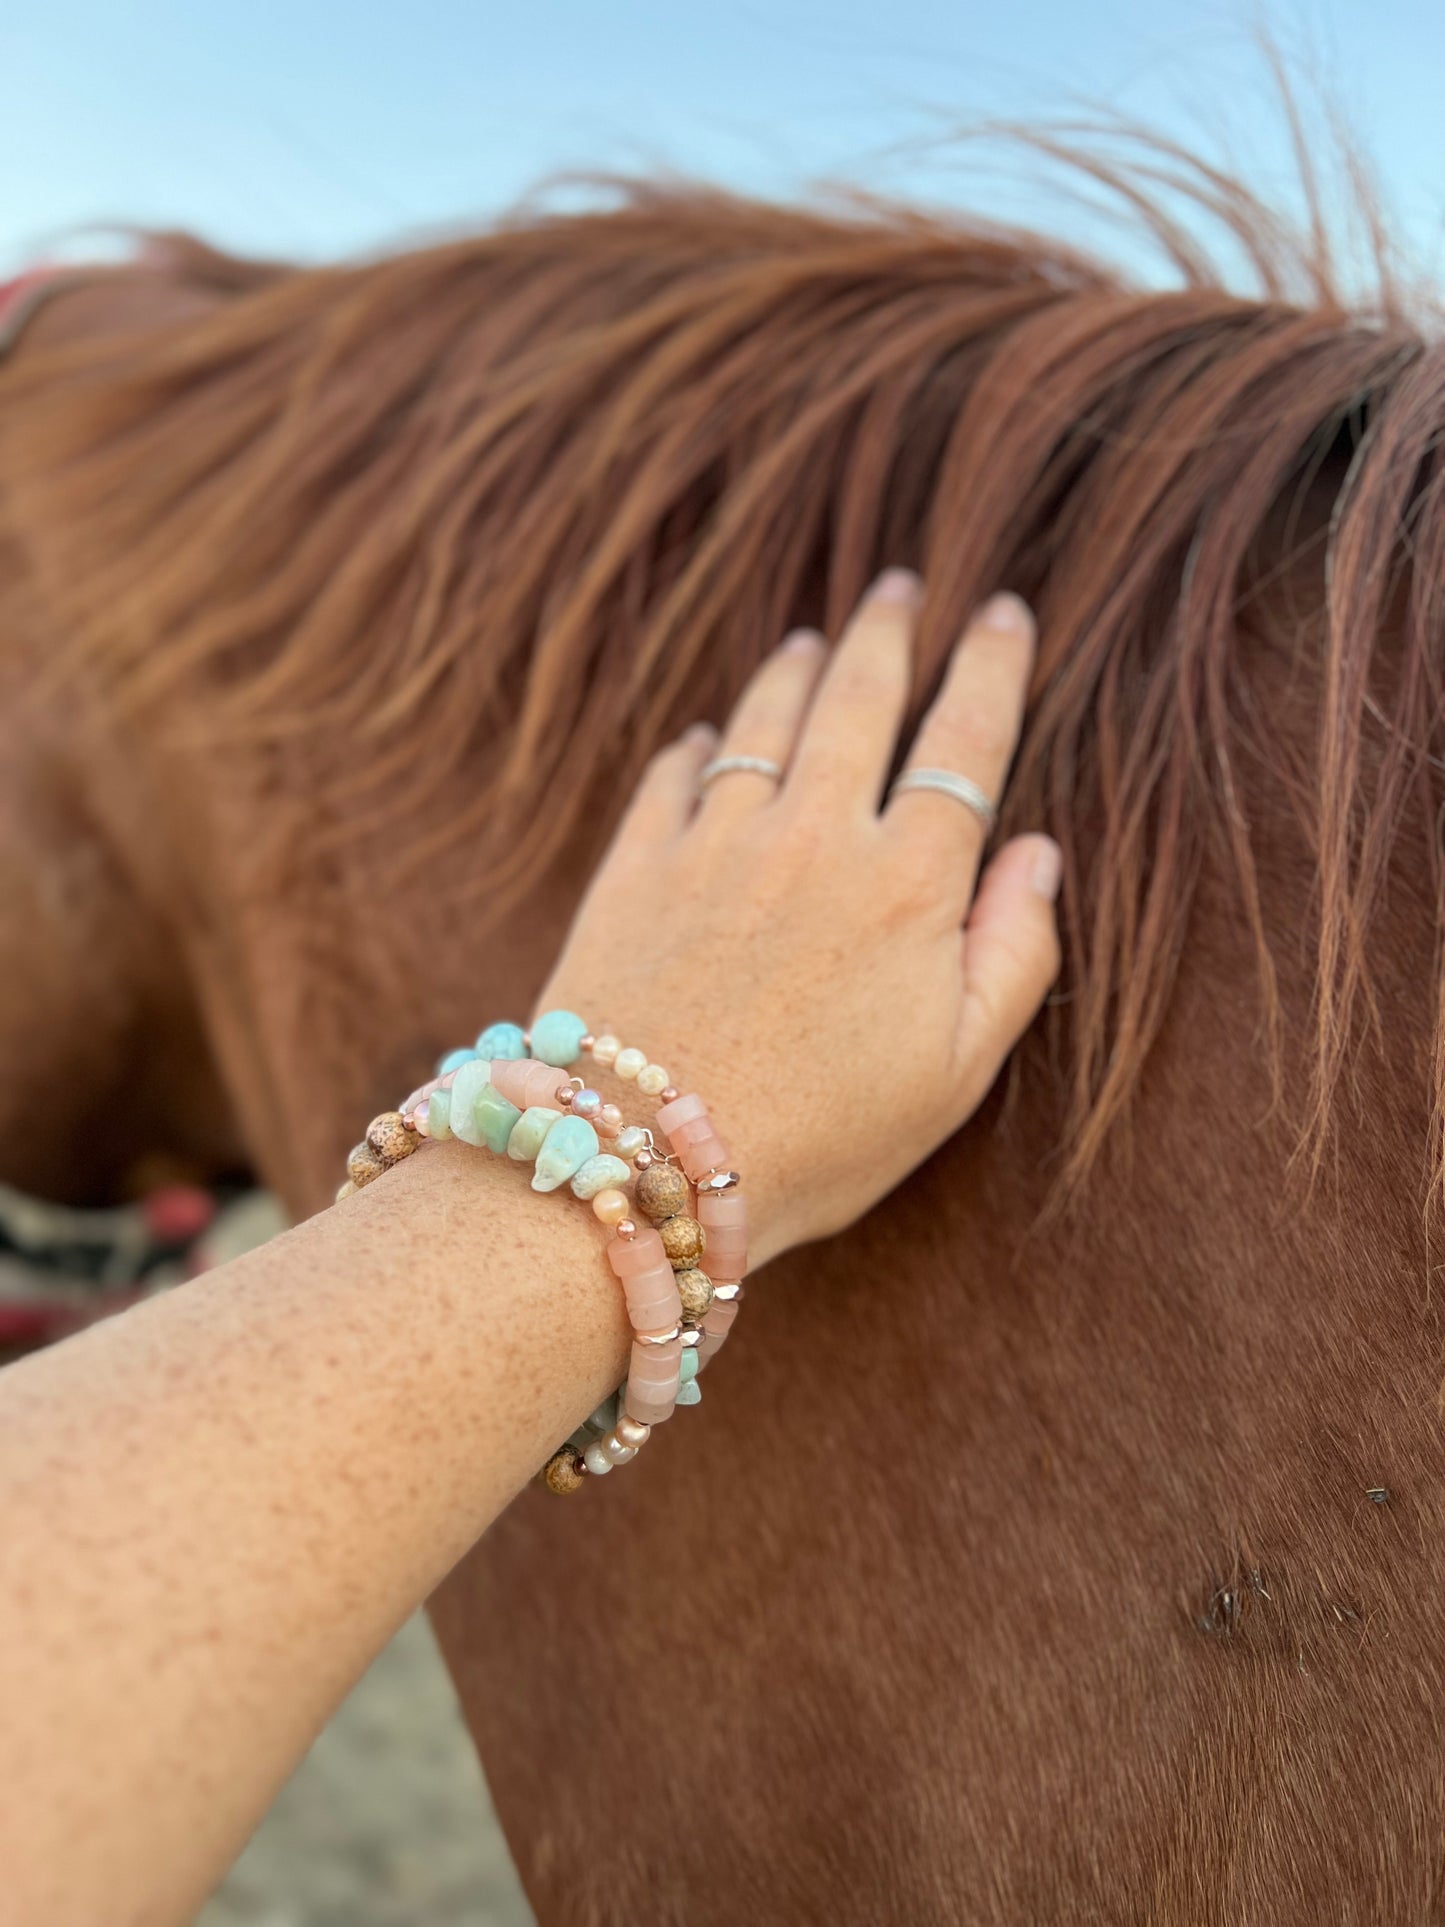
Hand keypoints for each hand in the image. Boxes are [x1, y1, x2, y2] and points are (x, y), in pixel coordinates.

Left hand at [539, 571, 1061, 1265]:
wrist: (639, 1159)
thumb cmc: (819, 1135)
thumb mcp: (955, 1072)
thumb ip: (1014, 953)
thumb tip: (1039, 853)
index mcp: (907, 882)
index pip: (964, 741)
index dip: (992, 667)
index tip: (1006, 612)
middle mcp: (811, 835)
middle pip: (858, 698)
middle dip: (889, 631)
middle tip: (903, 586)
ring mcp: (712, 843)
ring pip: (763, 716)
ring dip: (795, 667)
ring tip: (815, 637)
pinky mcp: (631, 867)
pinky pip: (672, 774)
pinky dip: (696, 742)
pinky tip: (704, 736)